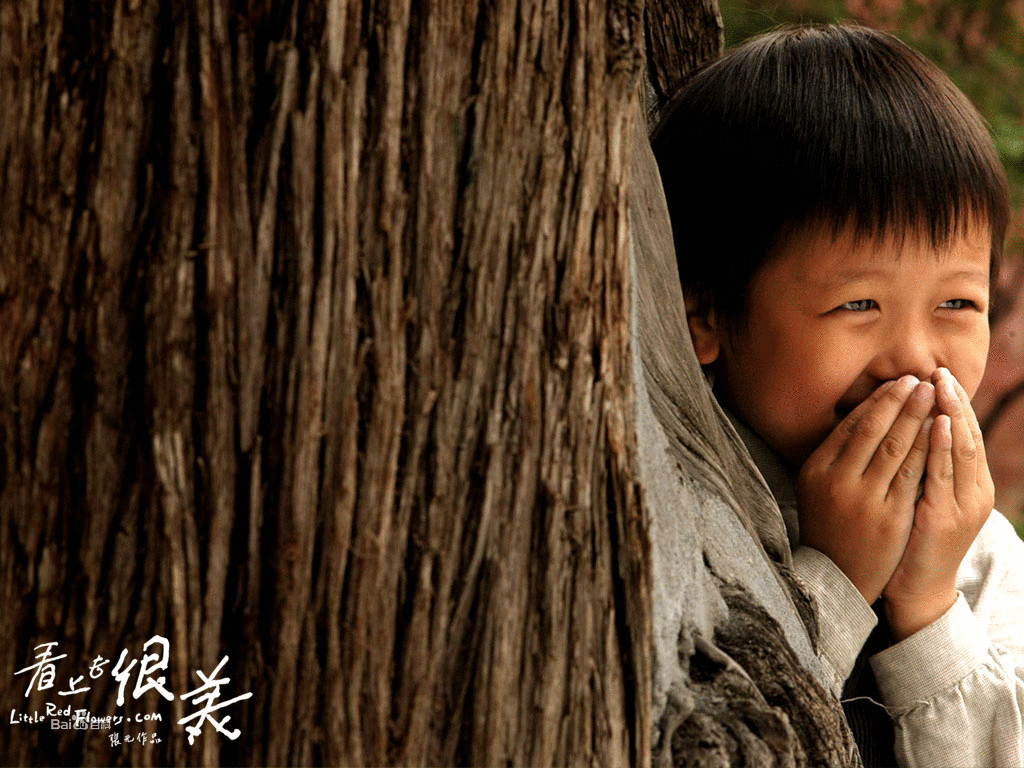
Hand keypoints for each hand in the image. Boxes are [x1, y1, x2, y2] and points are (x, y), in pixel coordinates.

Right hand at [796, 375, 935, 604]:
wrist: (838, 577)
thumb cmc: (829, 524)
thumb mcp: (817, 487)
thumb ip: (834, 454)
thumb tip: (863, 413)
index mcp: (815, 470)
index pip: (850, 426)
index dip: (876, 401)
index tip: (896, 383)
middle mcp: (837, 482)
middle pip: (873, 431)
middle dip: (899, 401)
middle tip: (919, 379)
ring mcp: (864, 500)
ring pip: (895, 448)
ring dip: (916, 416)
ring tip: (932, 395)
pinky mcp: (890, 517)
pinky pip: (913, 475)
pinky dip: (927, 448)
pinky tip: (939, 429)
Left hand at [882, 368, 992, 639]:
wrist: (917, 589)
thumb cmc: (913, 539)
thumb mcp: (921, 496)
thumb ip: (922, 465)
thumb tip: (908, 426)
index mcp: (970, 484)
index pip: (965, 433)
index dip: (954, 403)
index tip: (938, 374)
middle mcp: (975, 492)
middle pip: (969, 435)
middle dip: (955, 402)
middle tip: (940, 371)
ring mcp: (964, 505)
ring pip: (963, 450)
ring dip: (952, 415)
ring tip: (941, 386)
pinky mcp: (947, 518)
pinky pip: (945, 476)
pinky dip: (943, 447)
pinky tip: (938, 424)